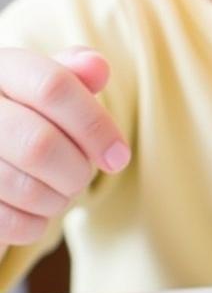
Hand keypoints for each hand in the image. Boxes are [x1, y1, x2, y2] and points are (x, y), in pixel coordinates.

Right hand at [0, 47, 129, 245]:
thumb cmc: (27, 120)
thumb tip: (97, 67)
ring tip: (58, 193)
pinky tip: (35, 213)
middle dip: (76, 171)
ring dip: (57, 199)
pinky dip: (33, 224)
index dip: (96, 125)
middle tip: (81, 178)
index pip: (53, 86)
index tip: (119, 158)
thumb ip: (73, 78)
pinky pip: (5, 221)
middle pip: (39, 144)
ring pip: (22, 187)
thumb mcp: (46, 93)